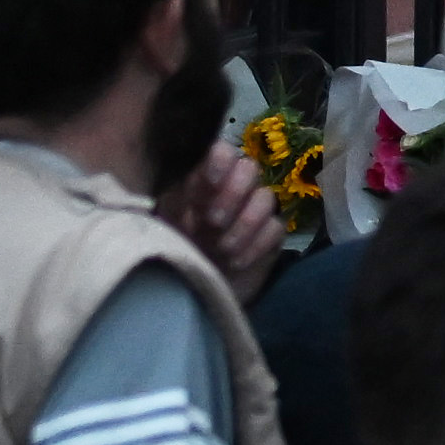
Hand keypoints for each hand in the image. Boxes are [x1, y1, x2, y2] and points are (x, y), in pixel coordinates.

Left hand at [169, 139, 286, 295]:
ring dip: (244, 224)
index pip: (223, 152)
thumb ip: (179, 197)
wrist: (194, 293)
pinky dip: (256, 245)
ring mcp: (256, 211)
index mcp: (206, 180)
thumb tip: (189, 173)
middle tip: (213, 222)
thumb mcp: (169, 222)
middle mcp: (235, 189)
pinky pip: (275, 228)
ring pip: (266, 198)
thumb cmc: (178, 252)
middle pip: (250, 168)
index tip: (210, 183)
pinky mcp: (271, 236)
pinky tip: (237, 262)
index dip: (221, 161)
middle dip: (233, 194)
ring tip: (223, 249)